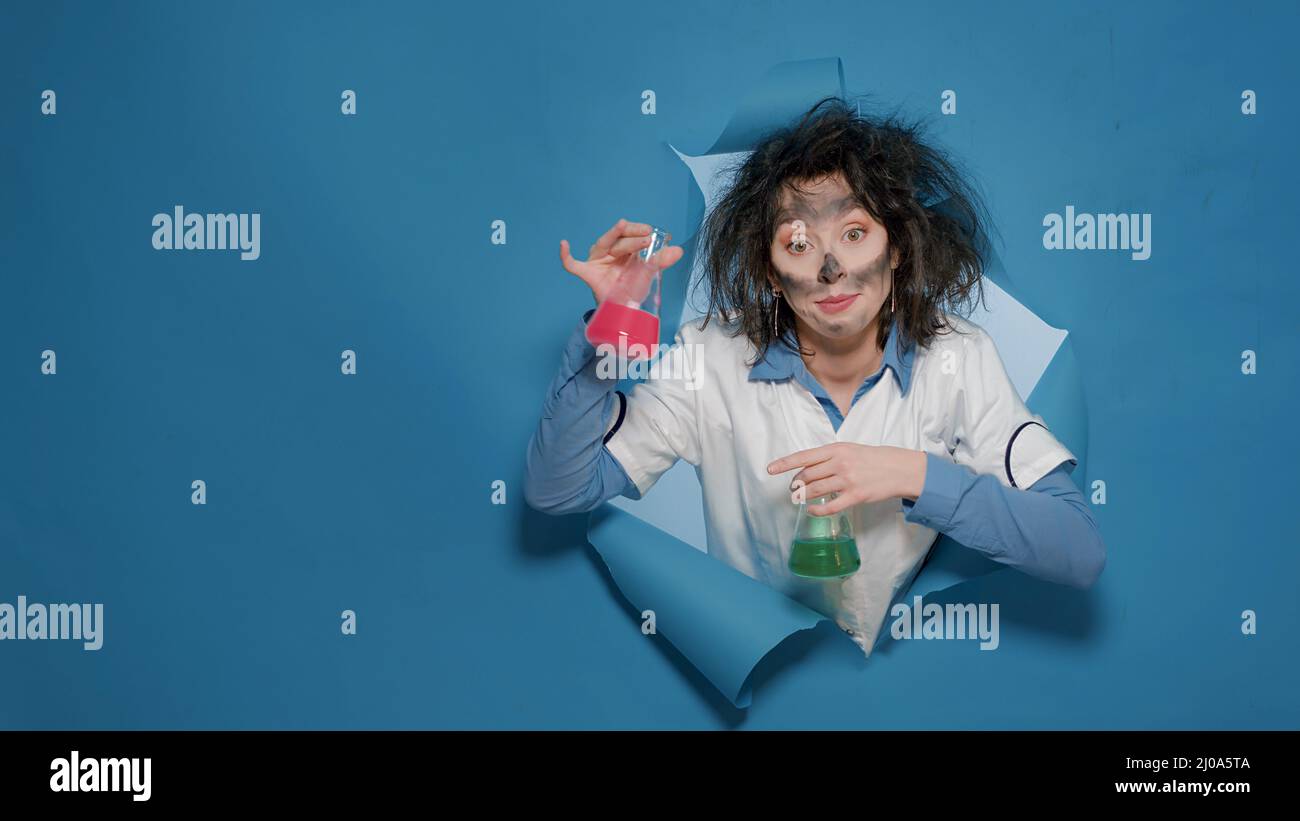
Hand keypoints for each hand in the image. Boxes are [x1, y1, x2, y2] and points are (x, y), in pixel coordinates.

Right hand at [559, 218, 683, 304]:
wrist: (623, 309)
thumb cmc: (633, 287)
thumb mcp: (649, 273)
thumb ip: (661, 261)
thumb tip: (679, 250)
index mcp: (624, 247)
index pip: (630, 234)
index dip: (638, 230)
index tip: (650, 231)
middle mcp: (609, 250)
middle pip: (618, 239)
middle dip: (632, 238)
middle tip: (645, 238)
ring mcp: (597, 260)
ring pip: (602, 245)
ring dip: (613, 237)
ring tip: (622, 225)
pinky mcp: (587, 273)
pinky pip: (572, 265)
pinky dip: (566, 256)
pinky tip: (563, 245)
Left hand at [766, 443, 926, 515]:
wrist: (899, 469)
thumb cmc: (872, 459)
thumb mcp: (850, 449)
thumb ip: (829, 457)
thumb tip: (807, 467)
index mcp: (837, 449)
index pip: (804, 456)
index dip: (784, 463)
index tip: (770, 469)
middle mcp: (840, 463)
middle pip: (806, 476)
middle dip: (796, 484)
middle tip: (794, 489)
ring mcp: (847, 480)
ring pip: (815, 491)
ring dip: (803, 496)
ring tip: (800, 499)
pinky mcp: (855, 496)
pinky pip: (829, 506)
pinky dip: (817, 510)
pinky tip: (812, 510)